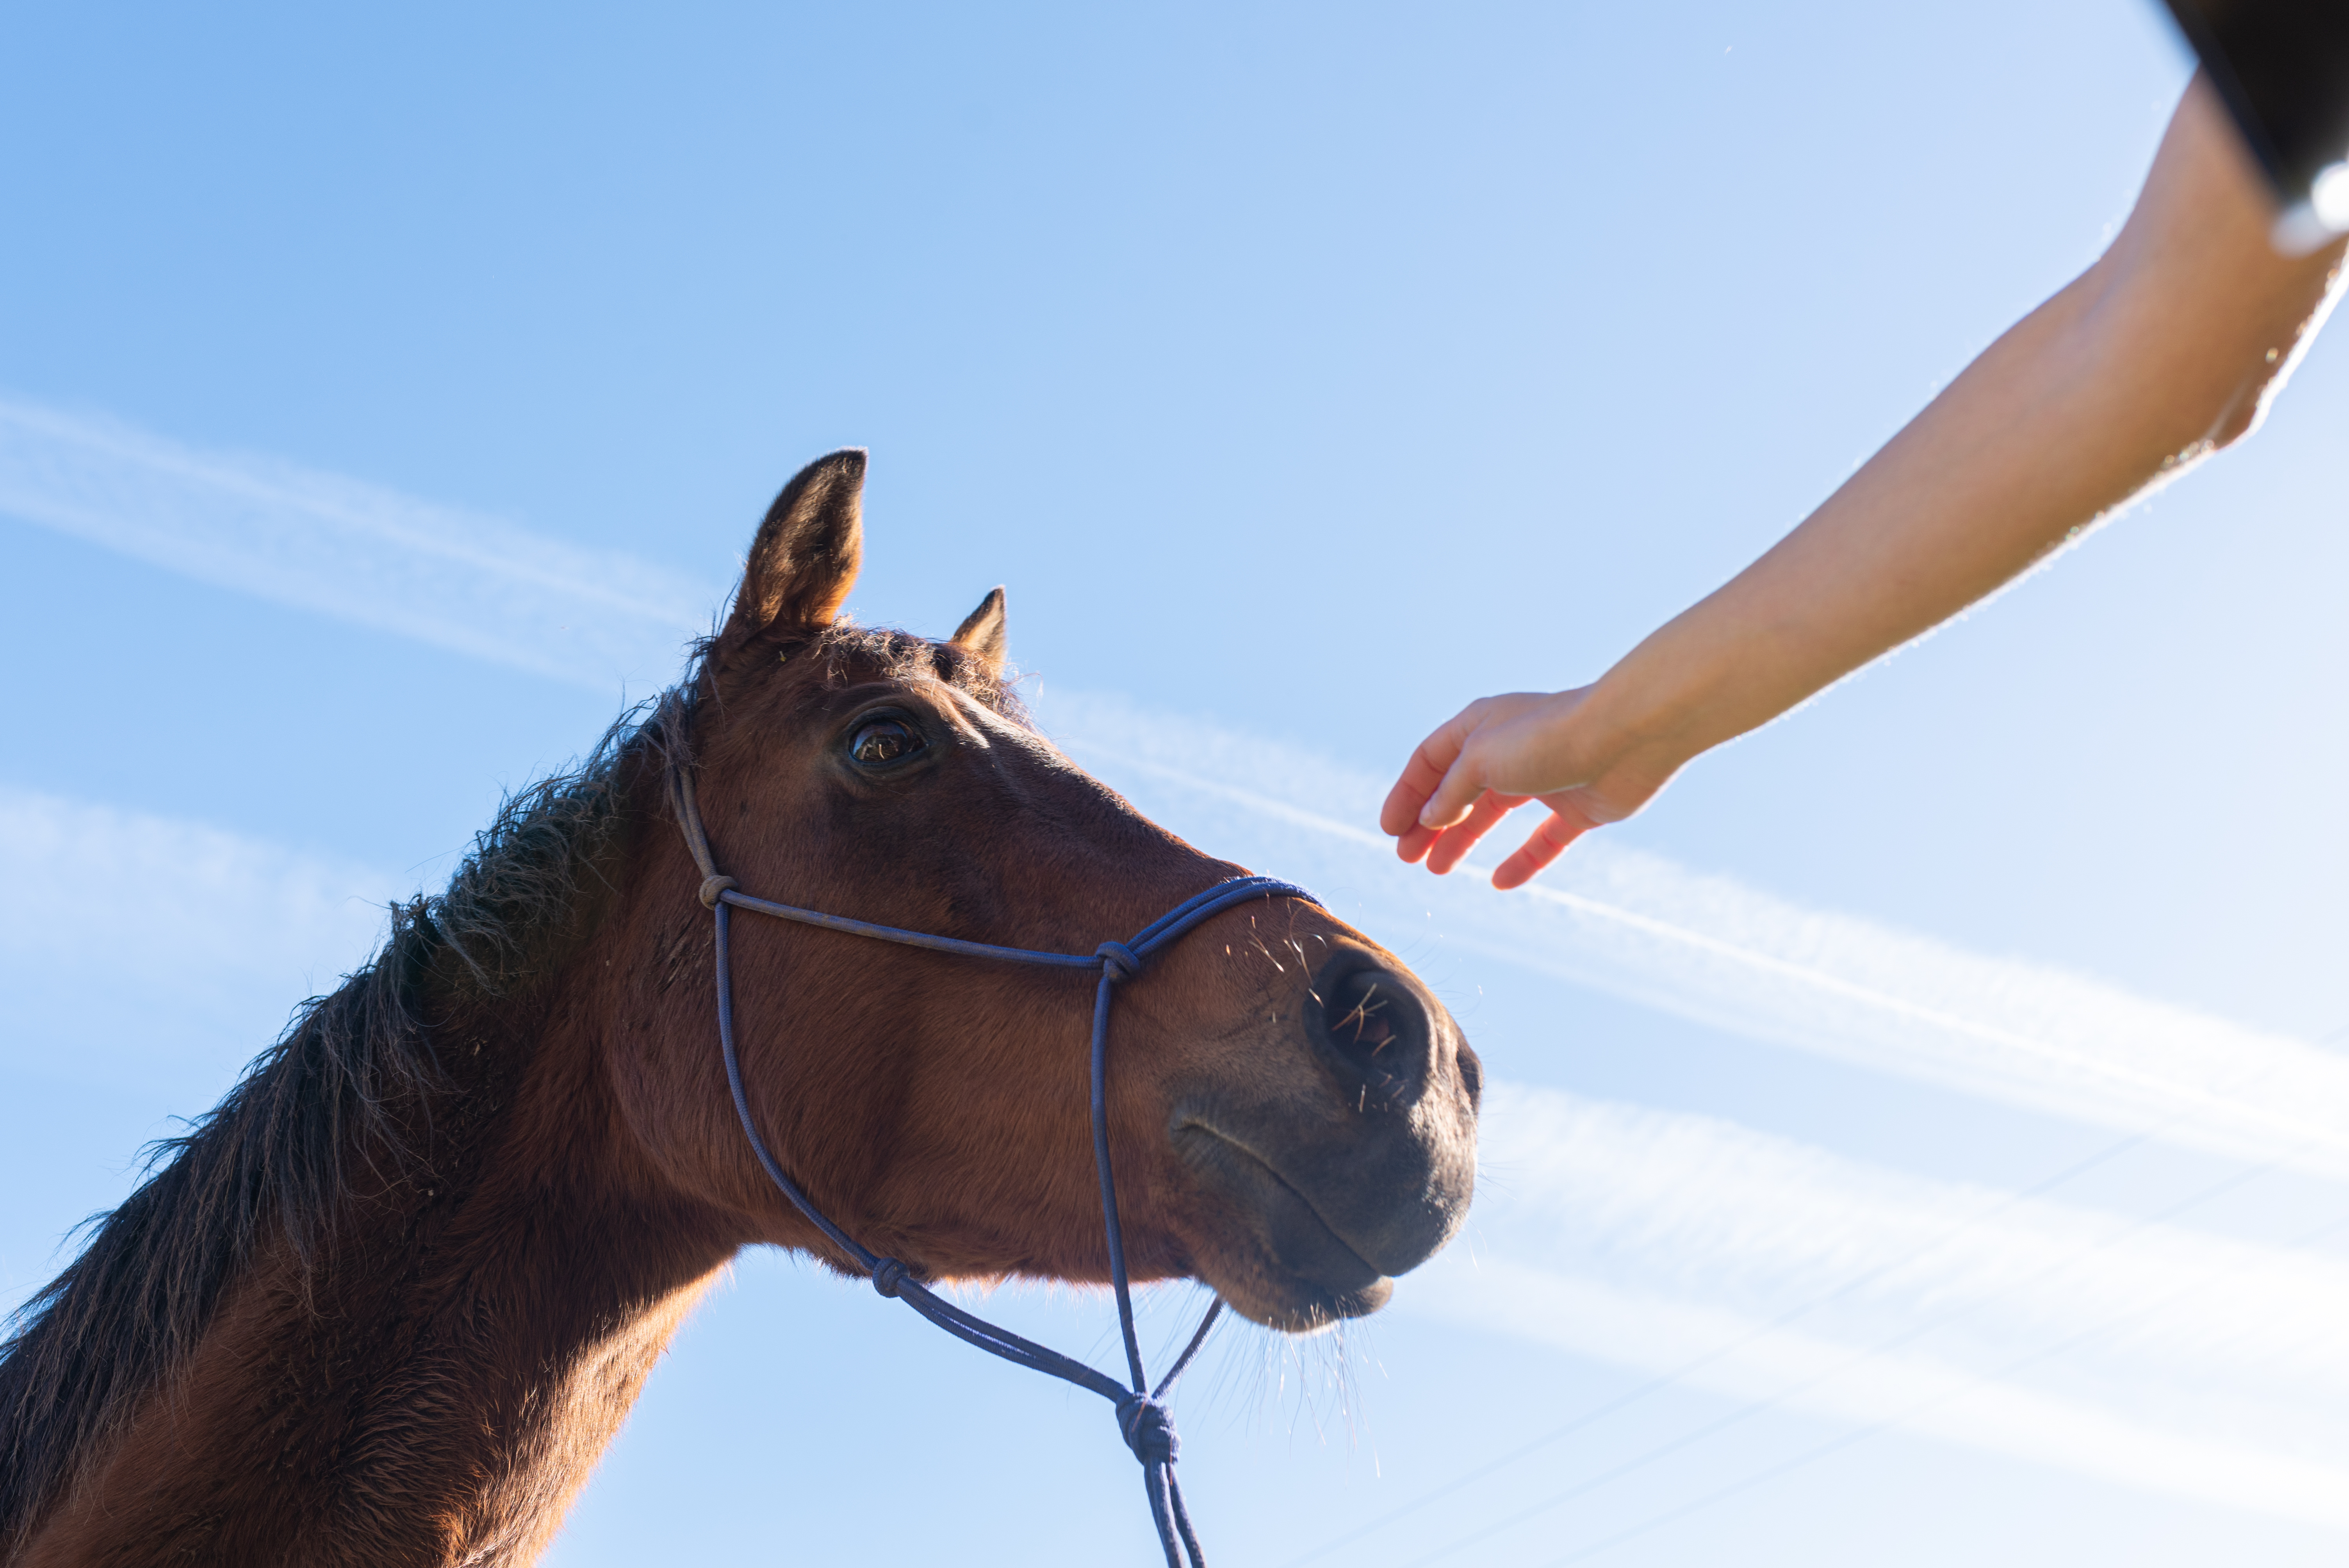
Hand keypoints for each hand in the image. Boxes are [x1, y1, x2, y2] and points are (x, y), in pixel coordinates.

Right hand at [1378, 689, 1666, 887]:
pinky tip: (1499, 882)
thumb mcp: (1480, 760)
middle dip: (1428, 823)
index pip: (1430, 760)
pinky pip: (1543, 840)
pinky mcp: (1577, 807)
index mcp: (1480, 726)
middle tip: (1406, 857)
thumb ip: (1450, 791)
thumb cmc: (1548, 738)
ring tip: (1437, 870)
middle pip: (1457, 790)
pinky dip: (1521, 861)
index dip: (1406, 794)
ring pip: (1493, 814)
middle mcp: (1509, 750)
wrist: (1625, 740)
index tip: (1388, 830)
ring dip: (1463, 840)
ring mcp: (1544, 779)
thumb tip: (1431, 818)